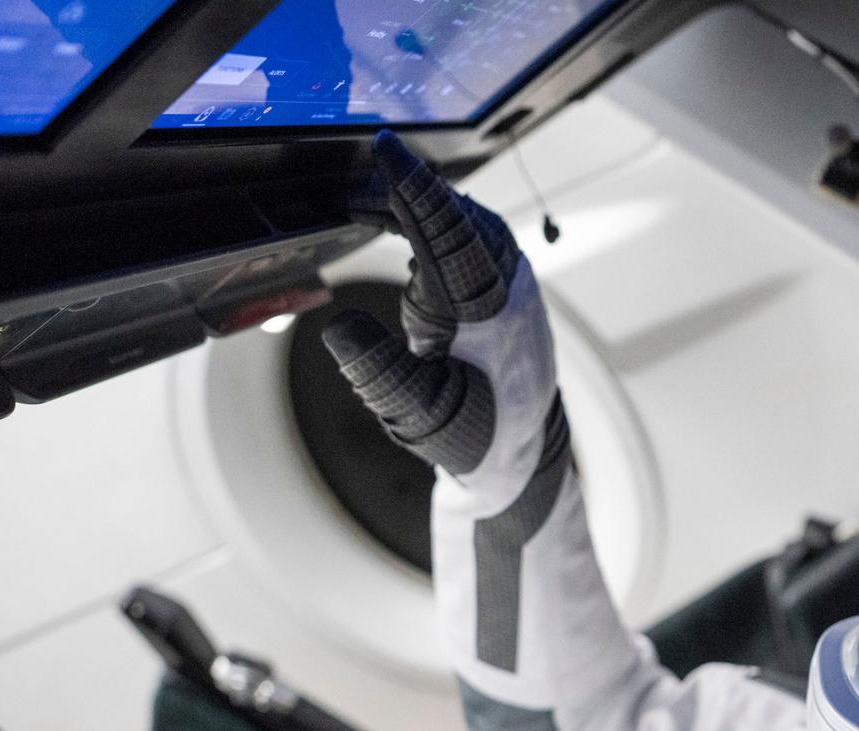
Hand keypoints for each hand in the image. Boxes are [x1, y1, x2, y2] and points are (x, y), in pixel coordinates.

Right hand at [323, 130, 558, 483]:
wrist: (521, 452)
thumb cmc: (471, 433)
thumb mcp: (419, 414)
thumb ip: (378, 372)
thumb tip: (336, 327)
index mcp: (485, 311)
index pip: (447, 229)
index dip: (413, 186)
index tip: (385, 149)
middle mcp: (506, 288)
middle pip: (457, 214)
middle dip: (407, 189)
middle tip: (354, 180)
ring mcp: (512, 284)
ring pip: (467, 221)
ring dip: (420, 203)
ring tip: (365, 201)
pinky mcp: (507, 288)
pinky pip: (472, 235)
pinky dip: (435, 221)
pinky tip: (399, 223)